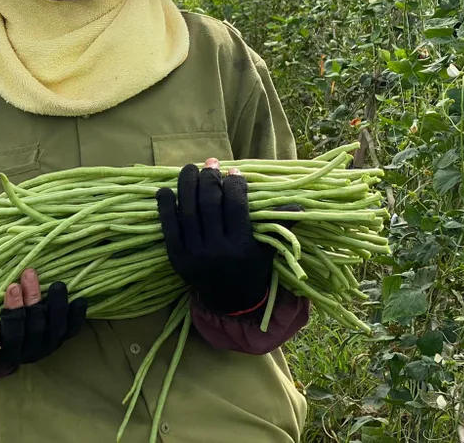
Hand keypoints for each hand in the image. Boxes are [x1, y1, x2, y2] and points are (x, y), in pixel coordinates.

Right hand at [0, 268, 86, 365]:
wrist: (13, 344)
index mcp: (10, 350)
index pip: (13, 332)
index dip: (13, 310)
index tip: (12, 287)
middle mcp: (31, 351)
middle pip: (35, 326)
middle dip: (32, 298)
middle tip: (29, 274)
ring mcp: (49, 345)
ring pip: (55, 327)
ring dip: (56, 304)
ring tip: (57, 284)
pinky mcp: (62, 339)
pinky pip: (72, 329)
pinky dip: (77, 315)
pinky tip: (81, 300)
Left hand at [156, 158, 278, 315]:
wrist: (228, 301)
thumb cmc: (251, 269)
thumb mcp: (268, 250)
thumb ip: (280, 226)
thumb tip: (298, 203)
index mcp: (242, 247)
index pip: (236, 207)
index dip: (234, 185)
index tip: (233, 172)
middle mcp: (217, 250)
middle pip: (210, 205)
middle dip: (210, 179)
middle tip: (211, 163)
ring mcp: (194, 253)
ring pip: (188, 211)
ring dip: (188, 185)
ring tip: (191, 168)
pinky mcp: (177, 257)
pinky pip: (169, 227)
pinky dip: (165, 206)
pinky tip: (165, 189)